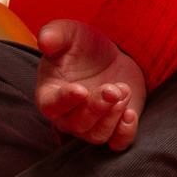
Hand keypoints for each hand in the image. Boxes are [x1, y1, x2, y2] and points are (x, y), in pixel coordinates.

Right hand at [33, 17, 145, 149]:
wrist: (108, 56)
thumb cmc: (81, 46)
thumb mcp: (69, 33)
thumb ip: (55, 34)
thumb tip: (45, 39)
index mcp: (50, 93)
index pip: (51, 105)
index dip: (65, 101)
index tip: (80, 90)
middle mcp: (67, 115)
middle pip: (78, 123)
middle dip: (97, 107)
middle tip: (114, 88)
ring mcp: (91, 124)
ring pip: (97, 135)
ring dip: (113, 116)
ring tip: (123, 90)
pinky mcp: (113, 126)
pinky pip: (117, 143)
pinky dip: (125, 134)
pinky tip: (131, 113)